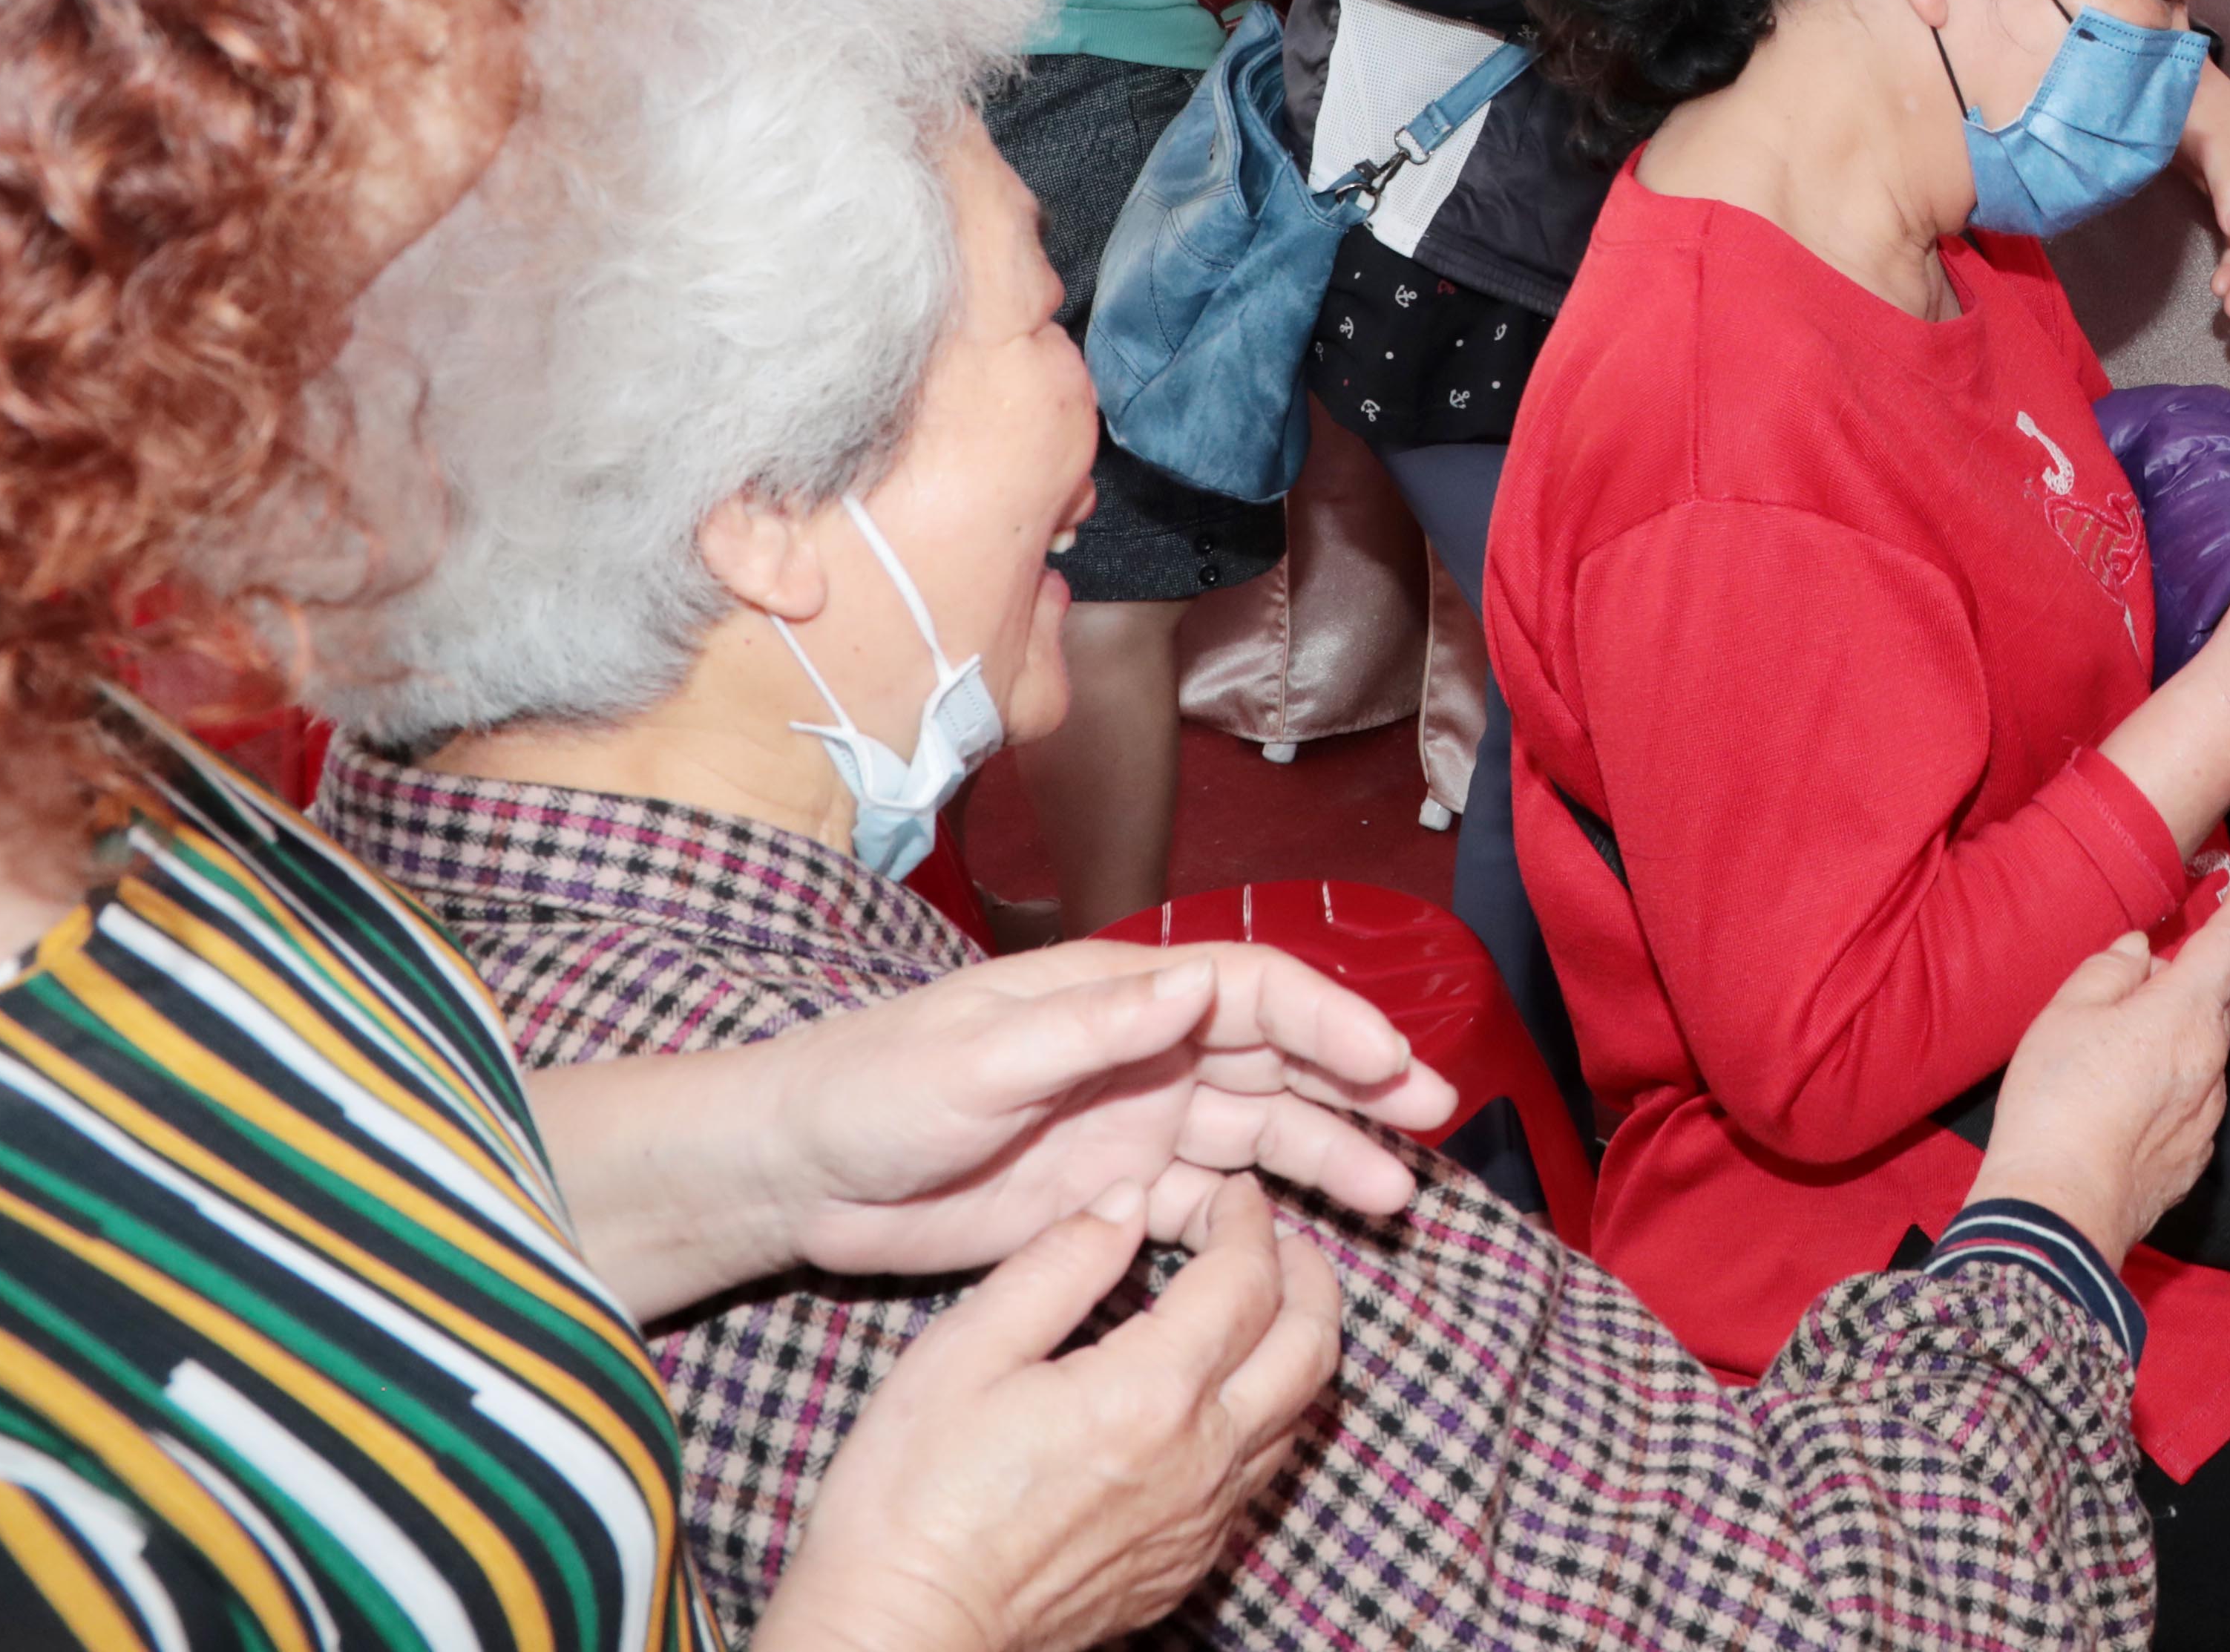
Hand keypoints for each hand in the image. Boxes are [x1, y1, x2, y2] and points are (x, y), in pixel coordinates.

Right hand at [758, 1180, 1341, 1651]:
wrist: (900, 1635)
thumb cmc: (910, 1499)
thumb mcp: (961, 1353)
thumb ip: (1058, 1265)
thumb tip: (1129, 1201)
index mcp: (1150, 1394)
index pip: (1247, 1280)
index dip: (1248, 1221)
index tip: (1233, 1194)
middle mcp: (1200, 1459)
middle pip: (1310, 1348)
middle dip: (1310, 1277)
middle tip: (1282, 1239)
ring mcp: (1200, 1522)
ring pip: (1297, 1416)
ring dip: (1296, 1345)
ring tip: (1265, 1306)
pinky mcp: (1184, 1566)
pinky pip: (1257, 1477)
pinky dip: (1264, 1416)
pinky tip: (1222, 1398)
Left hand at [760, 940, 1456, 1278]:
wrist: (797, 1174)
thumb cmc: (870, 1090)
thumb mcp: (975, 1058)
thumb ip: (1092, 1028)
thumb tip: (1199, 985)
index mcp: (1115, 998)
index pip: (1251, 993)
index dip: (1329, 1020)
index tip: (1391, 1061)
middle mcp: (1139, 1053)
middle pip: (1276, 1061)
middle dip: (1359, 1084)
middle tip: (1432, 1121)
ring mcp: (1129, 1125)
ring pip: (1258, 1135)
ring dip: (1329, 1156)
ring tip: (1396, 1196)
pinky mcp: (1108, 1197)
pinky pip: (1208, 1204)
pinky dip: (1262, 1220)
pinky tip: (1306, 1245)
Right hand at [1963, 878, 2229, 1264]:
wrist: (2058, 1209)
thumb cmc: (2056, 1104)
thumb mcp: (2066, 1013)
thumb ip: (2110, 971)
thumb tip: (2141, 953)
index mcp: (2185, 1013)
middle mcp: (2210, 1061)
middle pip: (2215, 1000)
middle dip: (2191, 979)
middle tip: (2145, 976)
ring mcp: (2207, 1114)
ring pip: (2203, 1052)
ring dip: (2176, 1035)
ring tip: (2118, 1045)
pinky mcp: (2192, 1156)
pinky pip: (2191, 1100)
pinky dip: (2169, 1083)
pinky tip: (2124, 1098)